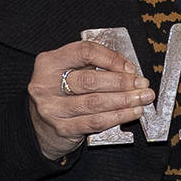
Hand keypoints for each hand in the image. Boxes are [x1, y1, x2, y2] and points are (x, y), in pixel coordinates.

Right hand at [25, 38, 150, 161]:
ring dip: (123, 100)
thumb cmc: (59, 93)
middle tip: (141, 84)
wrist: (39, 125)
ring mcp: (52, 108)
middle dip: (121, 82)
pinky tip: (130, 113)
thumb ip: (91, 65)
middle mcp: (45, 85)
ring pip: (94, 103)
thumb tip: (127, 70)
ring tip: (141, 98)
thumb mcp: (68, 71)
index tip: (130, 67)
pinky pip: (94, 122)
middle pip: (90, 80)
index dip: (110, 58)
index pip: (84, 52)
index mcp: (48, 63)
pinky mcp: (62, 128)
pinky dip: (116, 117)